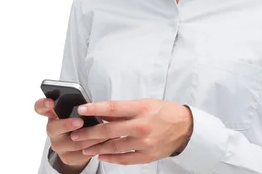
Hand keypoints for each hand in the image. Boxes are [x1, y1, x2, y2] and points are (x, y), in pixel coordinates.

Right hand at [34, 98, 111, 169]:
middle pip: (53, 128)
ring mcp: (57, 145)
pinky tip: (105, 141)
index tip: (51, 102)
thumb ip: (77, 106)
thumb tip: (88, 104)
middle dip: (67, 124)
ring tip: (102, 131)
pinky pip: (82, 153)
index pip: (40, 107)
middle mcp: (52, 130)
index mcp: (52, 114)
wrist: (77, 145)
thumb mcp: (74, 111)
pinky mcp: (67, 157)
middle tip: (80, 121)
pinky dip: (95, 147)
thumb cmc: (78, 121)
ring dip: (89, 136)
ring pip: (73, 142)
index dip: (44, 104)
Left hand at [71, 99, 192, 164]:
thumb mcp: (144, 103)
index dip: (95, 108)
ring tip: (84, 146)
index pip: (113, 108)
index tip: (81, 109)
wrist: (185, 127)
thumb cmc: (163, 112)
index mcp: (140, 109)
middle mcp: (141, 126)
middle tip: (75, 133)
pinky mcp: (147, 155)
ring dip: (96, 147)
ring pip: (114, 146)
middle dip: (89, 132)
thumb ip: (123, 110)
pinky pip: (125, 159)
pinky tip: (101, 155)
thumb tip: (102, 112)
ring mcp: (144, 143)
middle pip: (109, 130)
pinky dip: (111, 158)